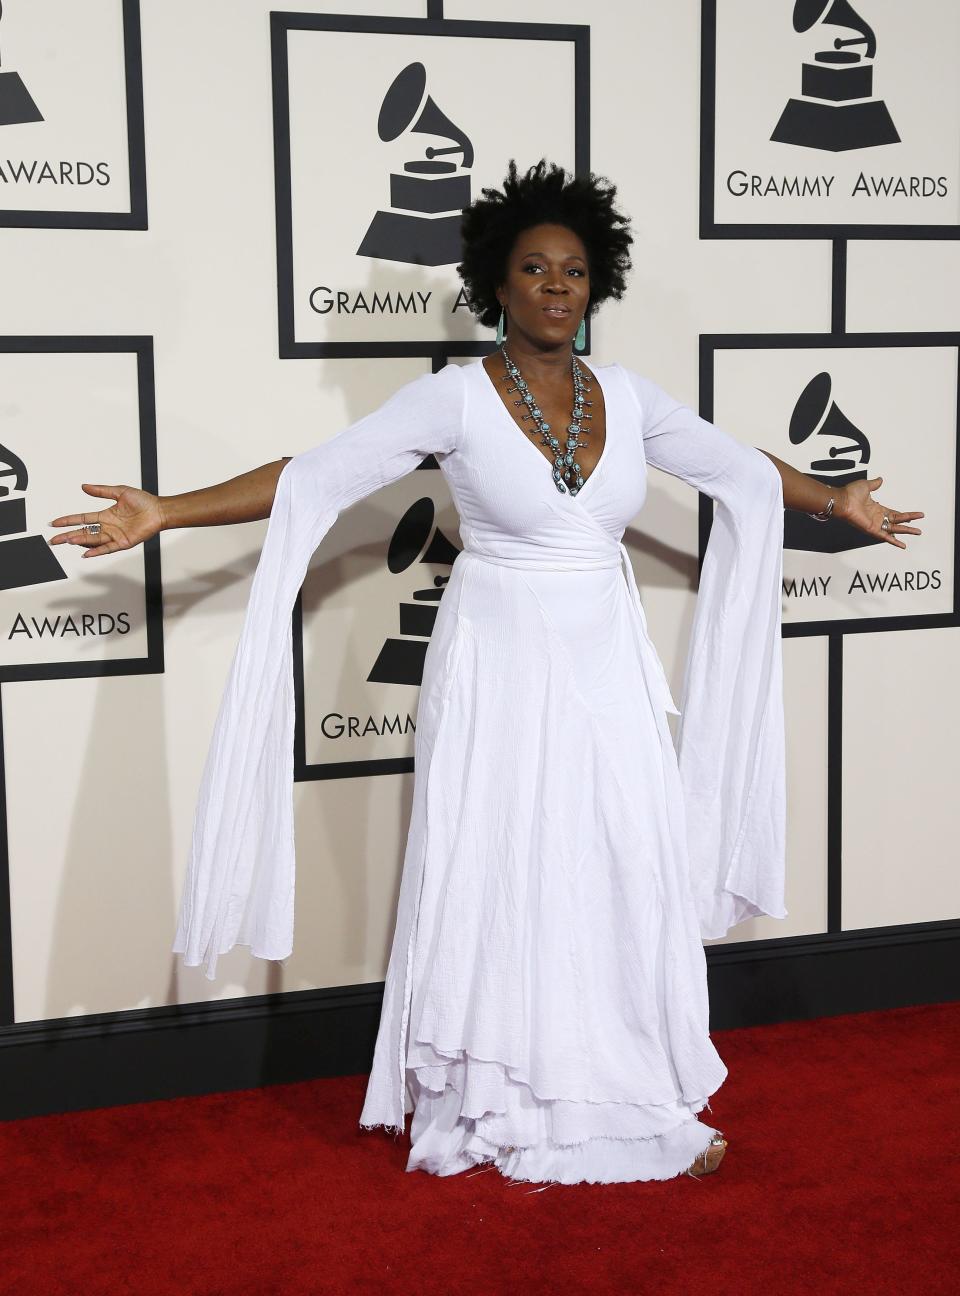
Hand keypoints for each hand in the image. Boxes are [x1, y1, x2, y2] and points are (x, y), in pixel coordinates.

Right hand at [48, 483, 163, 557]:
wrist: (159, 510)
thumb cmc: (144, 501)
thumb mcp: (119, 492)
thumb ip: (101, 491)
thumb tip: (84, 486)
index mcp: (106, 515)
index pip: (82, 519)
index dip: (68, 521)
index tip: (55, 523)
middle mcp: (108, 526)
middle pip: (84, 532)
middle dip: (68, 535)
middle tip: (54, 540)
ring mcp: (115, 535)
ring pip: (93, 540)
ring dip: (79, 540)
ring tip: (67, 541)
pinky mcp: (124, 542)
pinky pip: (108, 548)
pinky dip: (97, 551)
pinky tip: (87, 553)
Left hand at [837, 477, 923, 549]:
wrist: (842, 501)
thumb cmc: (850, 494)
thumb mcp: (866, 486)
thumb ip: (874, 484)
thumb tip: (880, 480)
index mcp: (877, 509)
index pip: (894, 513)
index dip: (905, 515)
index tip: (915, 516)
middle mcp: (877, 518)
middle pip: (898, 522)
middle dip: (909, 524)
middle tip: (919, 527)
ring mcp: (875, 524)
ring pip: (895, 529)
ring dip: (906, 531)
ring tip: (918, 532)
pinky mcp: (872, 529)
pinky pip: (885, 537)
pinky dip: (894, 541)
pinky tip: (902, 545)